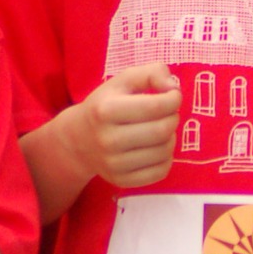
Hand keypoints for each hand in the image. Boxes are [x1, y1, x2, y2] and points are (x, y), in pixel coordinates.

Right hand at [75, 64, 180, 189]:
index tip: (172, 96)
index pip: (156, 106)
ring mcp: (113, 164)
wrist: (78, 140)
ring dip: (171, 138)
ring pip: (164, 152)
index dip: (174, 99)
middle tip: (168, 113)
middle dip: (173, 118)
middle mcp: (107, 139)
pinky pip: (161, 172)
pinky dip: (166, 158)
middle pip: (162, 131)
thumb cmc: (107, 104)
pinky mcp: (121, 180)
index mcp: (106, 110)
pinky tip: (156, 148)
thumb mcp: (124, 80)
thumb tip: (173, 88)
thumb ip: (153, 73)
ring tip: (160, 129)